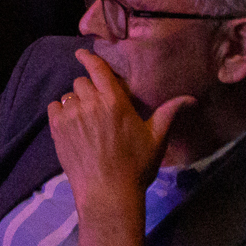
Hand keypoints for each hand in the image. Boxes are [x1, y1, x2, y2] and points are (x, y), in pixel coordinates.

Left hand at [47, 50, 192, 245]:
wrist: (107, 192)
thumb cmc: (135, 166)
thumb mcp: (156, 139)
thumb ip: (169, 113)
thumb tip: (191, 99)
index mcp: (114, 101)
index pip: (97, 69)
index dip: (88, 58)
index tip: (82, 53)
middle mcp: (90, 103)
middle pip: (81, 82)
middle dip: (88, 89)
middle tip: (97, 106)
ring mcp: (72, 116)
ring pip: (68, 96)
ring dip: (75, 102)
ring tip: (85, 119)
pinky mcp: (57, 129)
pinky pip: (54, 108)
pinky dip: (61, 112)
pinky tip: (71, 125)